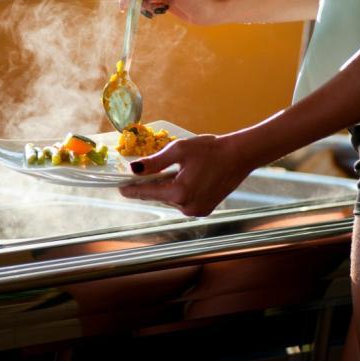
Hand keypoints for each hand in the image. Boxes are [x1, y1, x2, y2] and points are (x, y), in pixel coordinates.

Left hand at [118, 134, 253, 216]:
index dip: (132, 189)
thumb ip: (155, 162)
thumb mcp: (179, 150)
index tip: (120, 188)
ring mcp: (197, 210)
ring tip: (175, 170)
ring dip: (168, 187)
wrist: (239, 156)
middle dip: (152, 185)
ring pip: (172, 199)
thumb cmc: (211, 149)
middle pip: (160, 196)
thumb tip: (134, 169)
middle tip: (143, 173)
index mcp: (179, 193)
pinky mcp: (205, 209)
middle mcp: (187, 207)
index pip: (147, 193)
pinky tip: (186, 177)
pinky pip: (184, 201)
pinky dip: (180, 191)